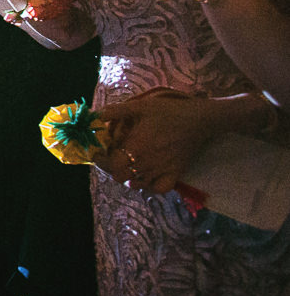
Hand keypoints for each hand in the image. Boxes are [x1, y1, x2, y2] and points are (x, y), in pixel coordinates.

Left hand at [94, 90, 209, 192]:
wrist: (199, 120)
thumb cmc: (168, 112)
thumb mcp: (140, 106)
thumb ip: (115, 111)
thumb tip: (95, 116)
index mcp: (136, 147)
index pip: (111, 165)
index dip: (101, 160)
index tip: (97, 153)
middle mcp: (147, 163)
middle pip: (120, 177)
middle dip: (112, 168)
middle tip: (112, 157)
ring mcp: (162, 171)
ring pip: (136, 185)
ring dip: (128, 176)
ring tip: (127, 164)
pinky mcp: (175, 174)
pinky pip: (159, 189)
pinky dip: (149, 186)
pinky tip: (146, 176)